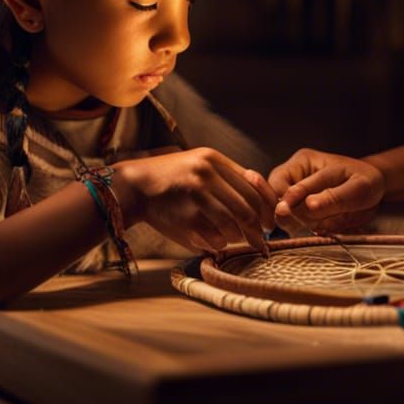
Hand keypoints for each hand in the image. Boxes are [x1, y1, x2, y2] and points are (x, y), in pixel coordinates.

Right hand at [112, 148, 277, 253]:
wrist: (133, 187)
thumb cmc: (171, 181)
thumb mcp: (198, 166)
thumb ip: (227, 179)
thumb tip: (261, 203)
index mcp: (213, 159)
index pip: (253, 185)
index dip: (266, 207)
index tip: (270, 221)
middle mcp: (206, 173)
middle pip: (247, 207)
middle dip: (258, 229)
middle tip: (262, 241)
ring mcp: (195, 195)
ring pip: (233, 225)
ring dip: (238, 238)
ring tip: (233, 240)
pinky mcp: (185, 216)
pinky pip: (215, 237)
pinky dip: (220, 244)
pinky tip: (214, 242)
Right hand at [269, 149, 384, 232]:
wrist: (373, 190)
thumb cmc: (366, 182)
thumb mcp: (358, 188)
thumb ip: (333, 197)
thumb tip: (308, 206)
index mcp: (304, 161)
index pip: (281, 183)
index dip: (283, 202)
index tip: (285, 215)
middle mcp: (295, 177)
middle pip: (276, 201)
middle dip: (294, 215)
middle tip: (316, 223)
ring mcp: (296, 196)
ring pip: (286, 217)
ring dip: (303, 225)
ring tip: (328, 222)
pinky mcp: (301, 212)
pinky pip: (296, 226)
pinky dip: (308, 230)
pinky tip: (325, 227)